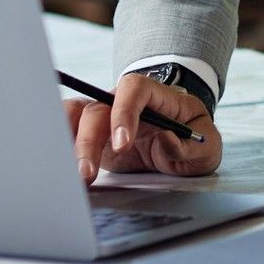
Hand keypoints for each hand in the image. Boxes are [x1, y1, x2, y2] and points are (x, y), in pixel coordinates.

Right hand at [65, 73, 221, 183]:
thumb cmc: (196, 142)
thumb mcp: (207, 149)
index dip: (124, 112)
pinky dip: (60, 145)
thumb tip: (166, 140)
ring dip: (69, 143)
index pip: (134, 88)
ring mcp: (107, 117)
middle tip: (87, 172)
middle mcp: (126, 102)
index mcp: (158, 96)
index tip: (122, 144)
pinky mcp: (94, 135)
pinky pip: (70, 131)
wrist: (184, 147)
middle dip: (89, 140)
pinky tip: (56, 167)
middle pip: (99, 108)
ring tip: (70, 174)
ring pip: (77, 118)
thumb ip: (190, 147)